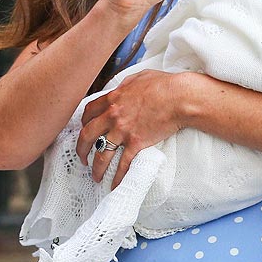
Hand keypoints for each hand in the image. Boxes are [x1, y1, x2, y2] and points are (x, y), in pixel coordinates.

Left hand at [77, 69, 191, 188]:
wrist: (179, 97)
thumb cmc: (164, 85)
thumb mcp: (139, 77)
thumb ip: (126, 84)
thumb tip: (122, 88)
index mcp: (113, 99)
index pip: (89, 113)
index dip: (84, 123)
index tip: (85, 130)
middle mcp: (113, 116)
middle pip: (87, 136)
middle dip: (81, 149)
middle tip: (82, 157)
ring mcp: (123, 131)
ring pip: (101, 154)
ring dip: (96, 168)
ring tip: (95, 176)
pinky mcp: (136, 143)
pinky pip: (123, 164)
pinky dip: (117, 177)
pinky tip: (115, 184)